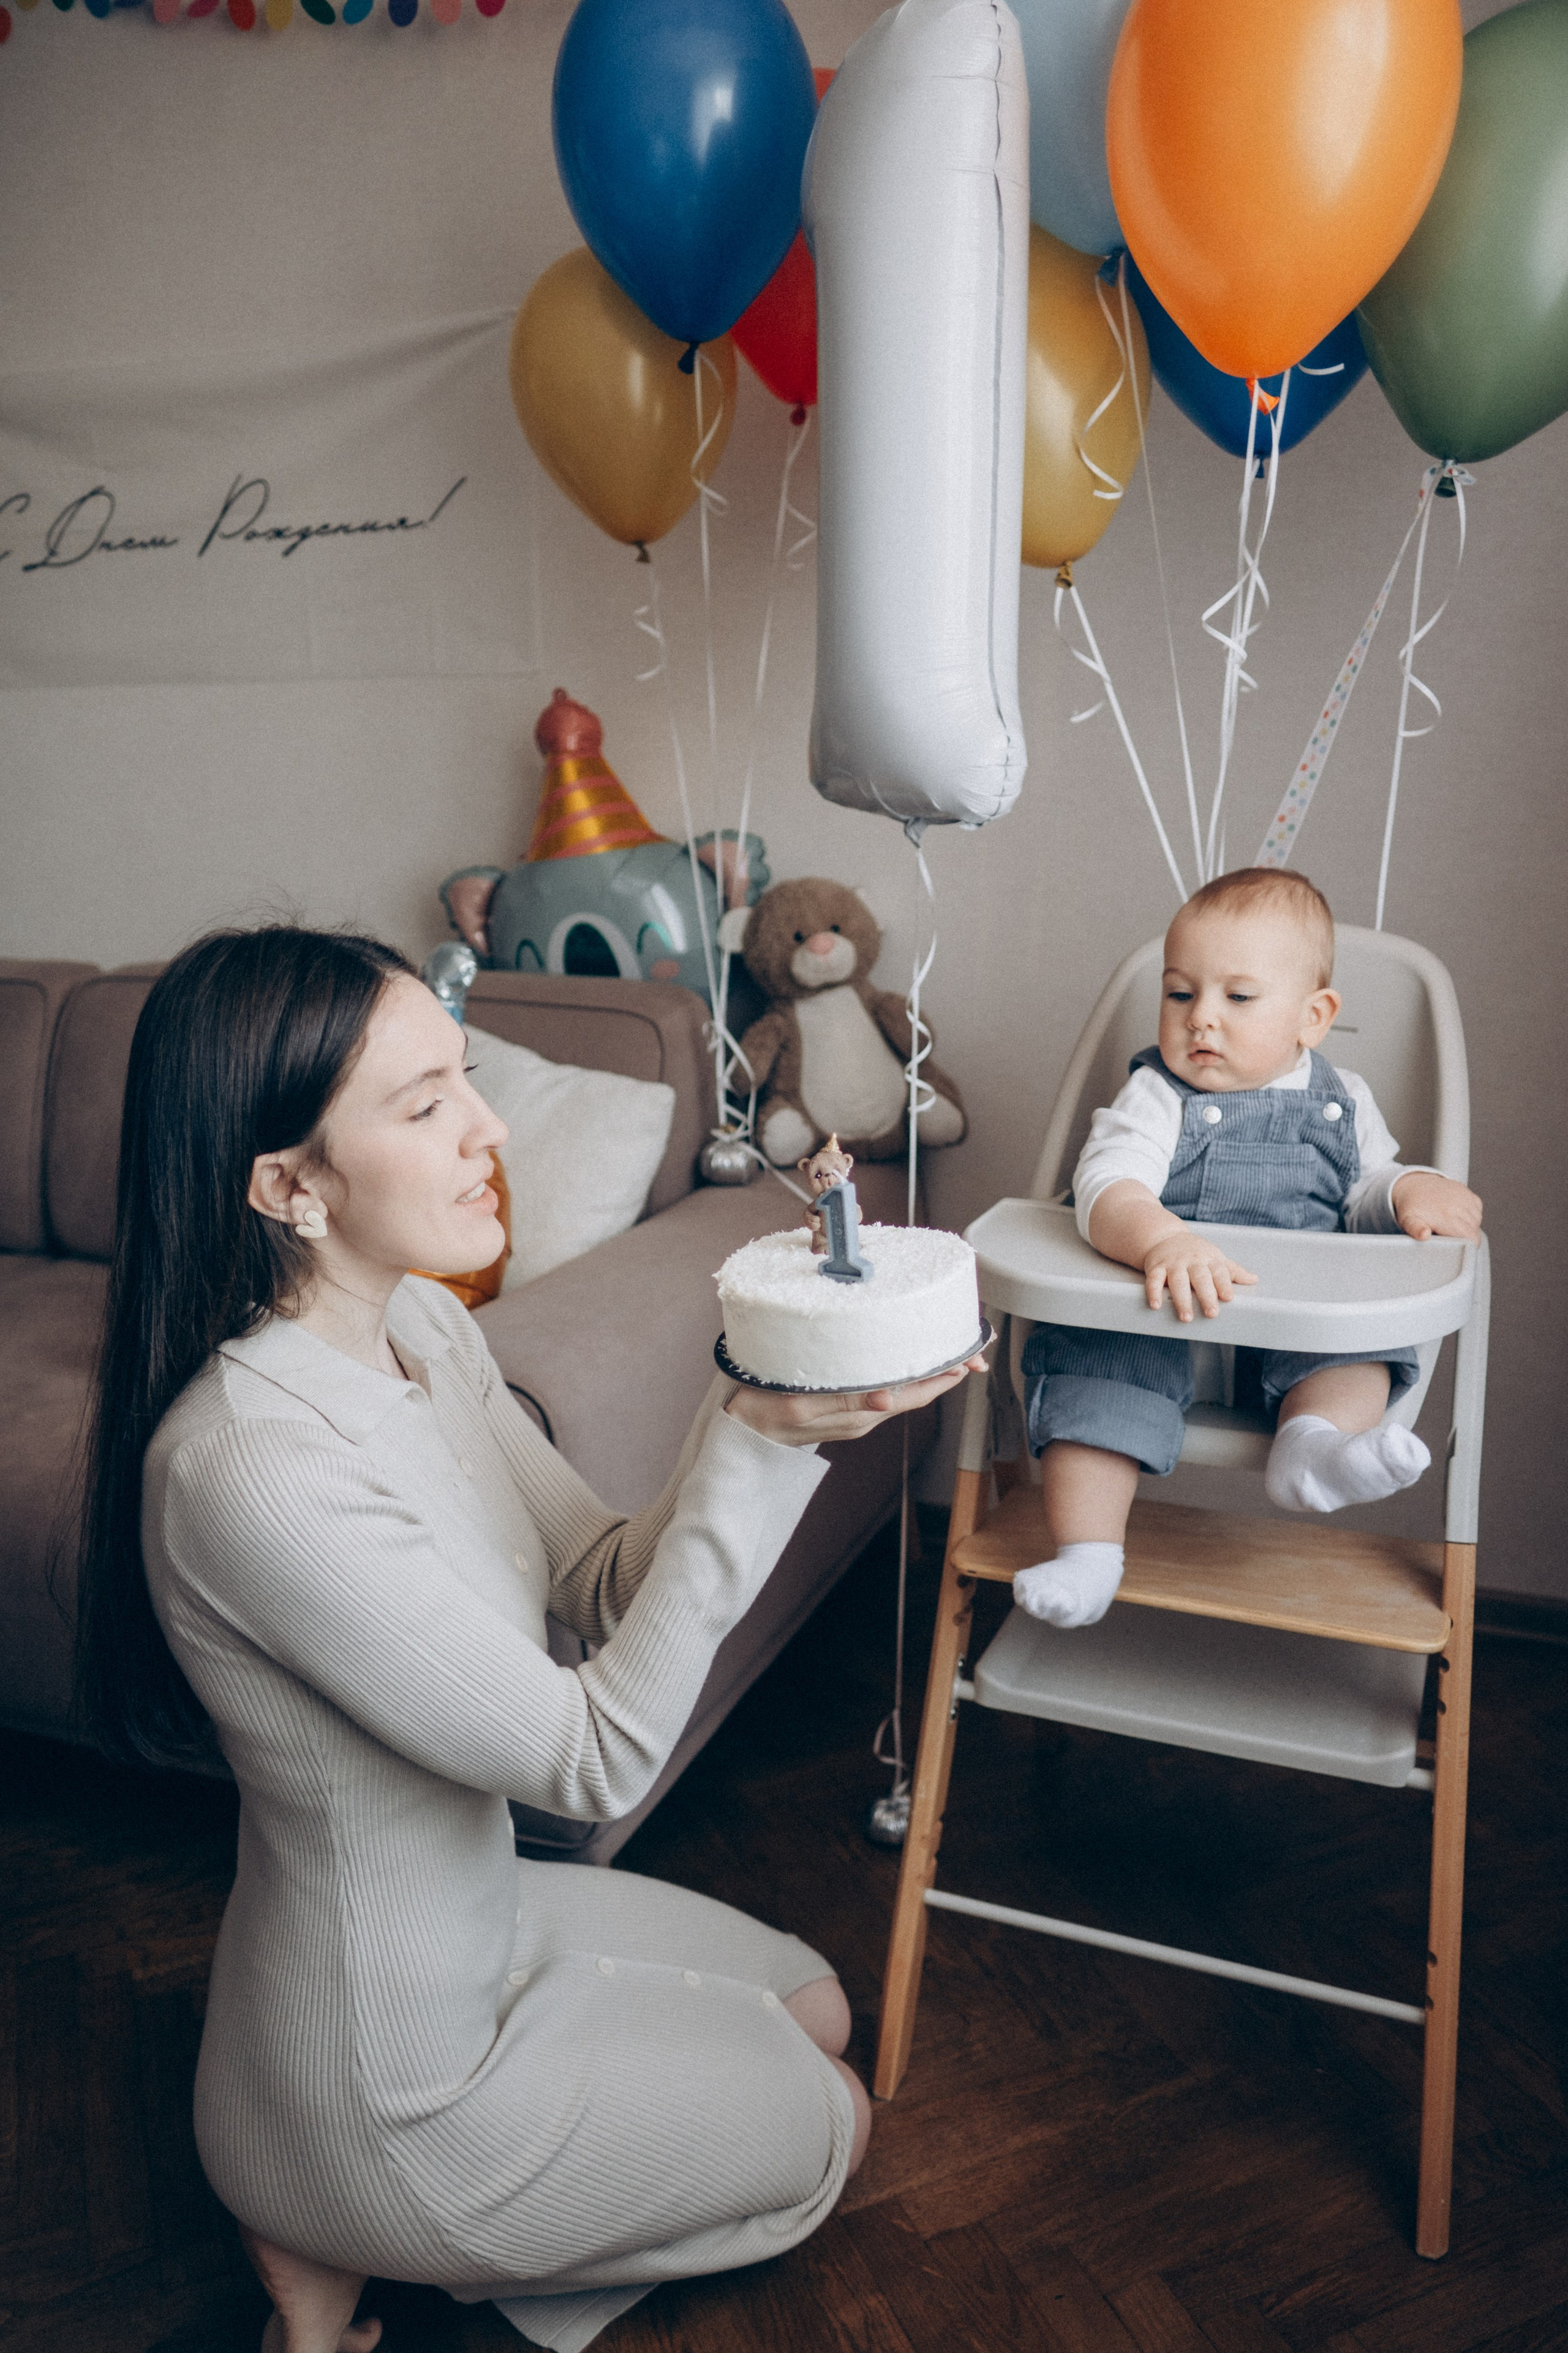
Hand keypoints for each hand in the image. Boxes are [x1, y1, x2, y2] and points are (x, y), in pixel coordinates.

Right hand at [724, 1354, 989, 1447]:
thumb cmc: (763, 1413)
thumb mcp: (802, 1403)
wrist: (741, 1434)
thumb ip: (844, 1400)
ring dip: (926, 1368)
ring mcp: (857, 1413)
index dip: (946, 1374)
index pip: (917, 1394)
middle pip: (918, 1391)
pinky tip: (903, 1356)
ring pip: (904, 1389)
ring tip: (945, 1345)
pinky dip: (902, 1371)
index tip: (971, 1356)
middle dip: (946, 1369)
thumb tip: (888, 1400)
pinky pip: (885, 1388)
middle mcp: (866, 1415)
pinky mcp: (845, 1407)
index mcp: (860, 1414)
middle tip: (972, 1346)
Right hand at [1141, 1230, 1256, 1321]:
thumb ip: (1233, 1270)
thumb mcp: (1215, 1257)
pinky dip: (1153, 1292)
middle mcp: (1192, 1261)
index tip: (1229, 1298)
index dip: (1224, 1284)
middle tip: (1212, 1313)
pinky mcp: (1156, 1267)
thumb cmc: (1195, 1252)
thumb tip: (1254, 1279)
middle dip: (1206, 1296)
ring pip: (1178, 1282)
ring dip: (1182, 1300)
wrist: (1164, 1236)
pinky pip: (1153, 1280)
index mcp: (1209, 1259)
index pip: (1219, 1272)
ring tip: (1186, 1318)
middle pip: (1200, 1278)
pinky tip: (1156, 1305)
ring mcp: (1173, 1263)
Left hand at [1393, 1171, 1482, 1242]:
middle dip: (1469, 1238)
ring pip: (1477, 1220)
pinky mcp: (1466, 1191)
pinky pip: (1477, 1209)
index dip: (1470, 1246)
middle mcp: (1457, 1204)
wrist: (1413, 1185)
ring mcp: (1463, 1196)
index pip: (1470, 1236)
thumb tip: (1424, 1235)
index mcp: (1445, 1215)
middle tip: (1454, 1240)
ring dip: (1470, 1227)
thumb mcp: (1408, 1221)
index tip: (1462, 1249)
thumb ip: (1416, 1230)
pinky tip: (1457, 1216)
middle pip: (1474, 1229)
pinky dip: (1472, 1215)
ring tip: (1453, 1228)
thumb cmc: (1412, 1208)